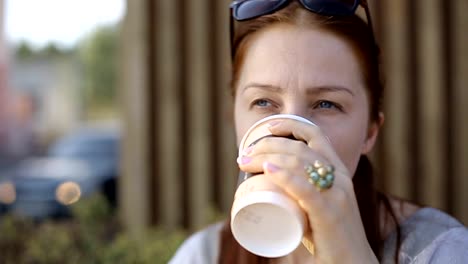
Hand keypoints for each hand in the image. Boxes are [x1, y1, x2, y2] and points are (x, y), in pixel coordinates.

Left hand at [237, 119, 377, 263]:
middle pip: (298, 148)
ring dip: (266, 158)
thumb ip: (297, 194)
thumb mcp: (315, 206)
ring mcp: (337, 195)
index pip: (315, 135)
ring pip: (298, 163)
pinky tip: (269, 171)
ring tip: (245, 163)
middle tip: (243, 157)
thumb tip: (262, 188)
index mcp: (337, 170)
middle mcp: (340, 177)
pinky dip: (286, 178)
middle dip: (266, 145)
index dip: (290, 125)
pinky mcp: (331, 214)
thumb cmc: (328, 236)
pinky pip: (307, 191)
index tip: (266, 128)